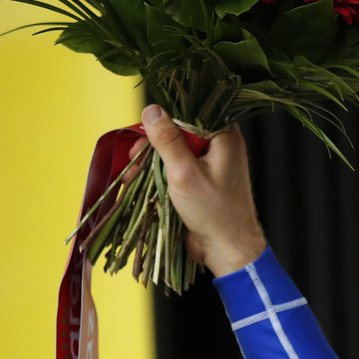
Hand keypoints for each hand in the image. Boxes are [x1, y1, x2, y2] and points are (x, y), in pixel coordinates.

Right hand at [128, 105, 266, 276]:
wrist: (227, 248)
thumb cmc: (214, 212)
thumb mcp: (185, 173)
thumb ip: (168, 141)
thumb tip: (152, 110)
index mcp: (224, 136)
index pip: (188, 114)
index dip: (163, 122)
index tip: (143, 134)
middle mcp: (219, 145)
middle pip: (177, 132)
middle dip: (152, 146)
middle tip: (134, 158)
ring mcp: (210, 163)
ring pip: (172, 152)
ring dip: (150, 163)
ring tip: (131, 177)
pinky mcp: (200, 180)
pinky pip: (175, 168)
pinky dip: (158, 174)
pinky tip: (139, 183)